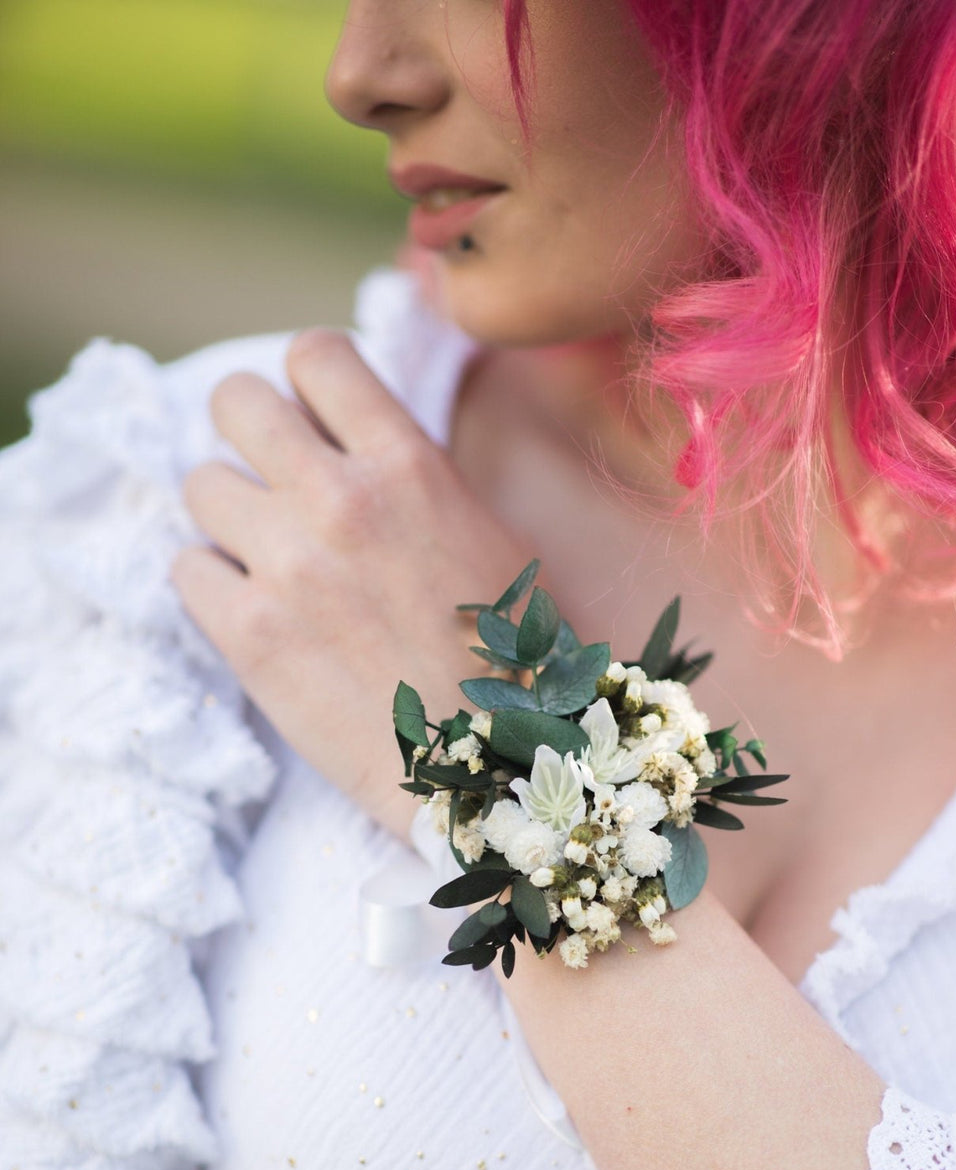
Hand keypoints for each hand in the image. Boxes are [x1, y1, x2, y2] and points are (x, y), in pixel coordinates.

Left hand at [171, 329, 526, 840]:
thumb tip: (354, 445)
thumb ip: (414, 476)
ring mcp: (287, 565)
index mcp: (408, 463)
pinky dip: (214, 587)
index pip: (315, 355)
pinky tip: (256, 613)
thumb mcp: (487, 534)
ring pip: (202, 485)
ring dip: (230, 518)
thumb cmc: (512, 659)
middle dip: (249, 434)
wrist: (494, 770)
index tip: (316, 422)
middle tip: (273, 479)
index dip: (307, 384)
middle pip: (235, 401)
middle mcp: (340, 499)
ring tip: (270, 561)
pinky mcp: (248, 635)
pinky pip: (186, 569)